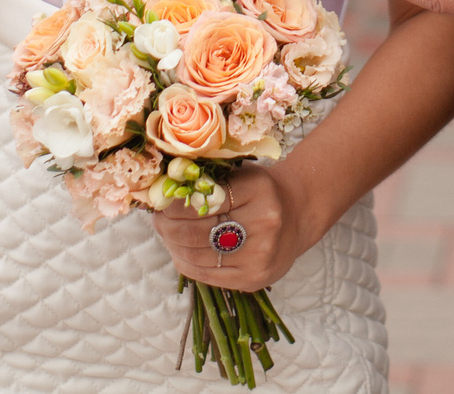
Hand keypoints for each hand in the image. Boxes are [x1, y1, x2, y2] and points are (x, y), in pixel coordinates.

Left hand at [151, 163, 309, 291]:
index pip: (202, 201)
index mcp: (258, 190)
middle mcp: (263, 225)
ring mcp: (258, 257)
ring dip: (172, 244)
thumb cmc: (261, 190)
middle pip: (195, 232)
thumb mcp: (240, 173)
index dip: (173, 202)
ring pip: (196, 256)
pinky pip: (205, 274)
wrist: (297, 214)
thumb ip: (207, 179)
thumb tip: (161, 190)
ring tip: (165, 232)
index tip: (159, 199)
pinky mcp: (252, 279)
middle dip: (167, 225)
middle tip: (156, 217)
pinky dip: (185, 261)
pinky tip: (179, 250)